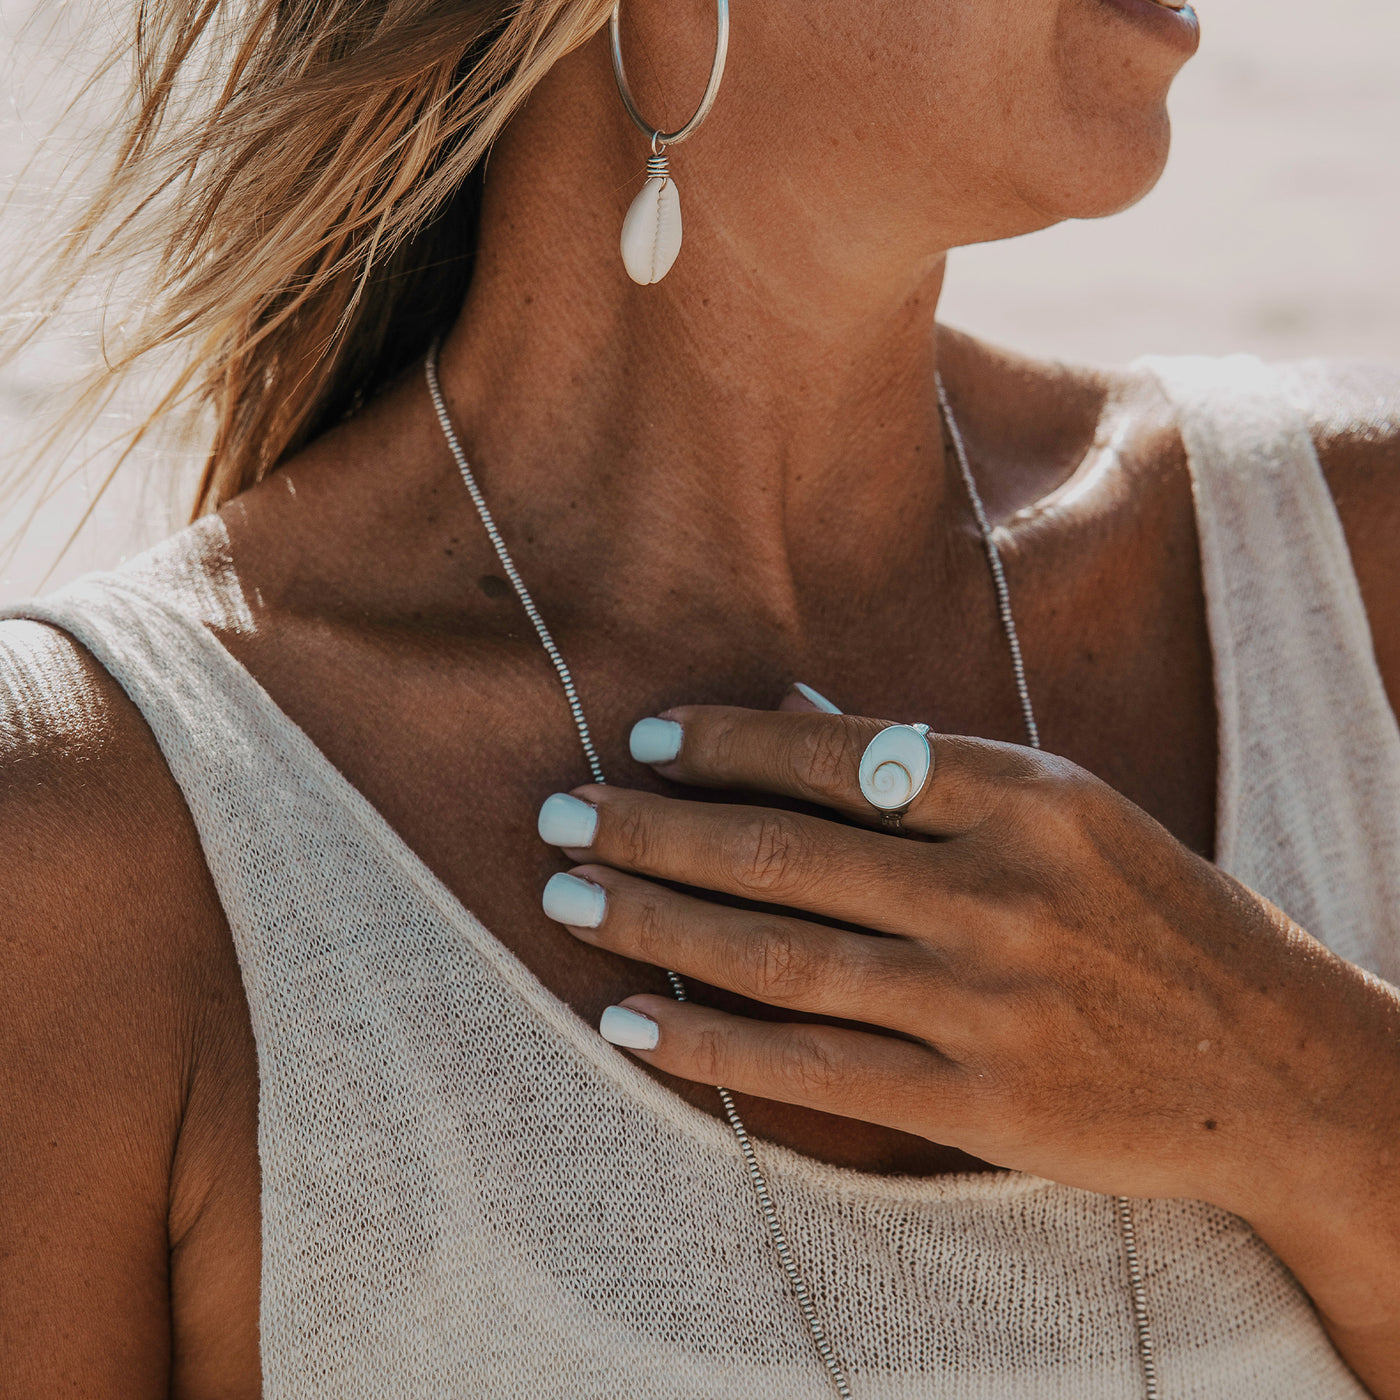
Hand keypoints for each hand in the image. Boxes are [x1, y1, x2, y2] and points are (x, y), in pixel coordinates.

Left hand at [536, 704, 1396, 1225]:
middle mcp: (999, 892)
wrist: (1271, 1062)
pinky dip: (711, 1045)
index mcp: (1025, 797)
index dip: (729, 743)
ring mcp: (985, 1003)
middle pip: (787, 854)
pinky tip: (631, 1021)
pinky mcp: (978, 1102)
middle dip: (655, 831)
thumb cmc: (1153, 915)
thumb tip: (795, 704)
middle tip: (559, 815)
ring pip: (783, 956)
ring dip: (659, 925)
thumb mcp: (1066, 810)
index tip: (645, 738)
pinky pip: (814, 1069)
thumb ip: (928, 764)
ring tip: (568, 899)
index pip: (840, 754)